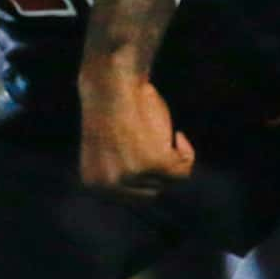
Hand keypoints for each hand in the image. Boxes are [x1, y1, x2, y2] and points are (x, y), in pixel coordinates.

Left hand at [78, 66, 194, 196]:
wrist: (112, 81)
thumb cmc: (114, 108)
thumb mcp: (111, 150)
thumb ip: (125, 174)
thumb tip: (150, 190)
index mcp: (93, 184)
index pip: (129, 196)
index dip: (143, 175)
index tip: (144, 152)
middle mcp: (108, 185)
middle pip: (149, 194)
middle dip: (157, 170)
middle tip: (156, 143)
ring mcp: (130, 176)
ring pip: (167, 181)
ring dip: (171, 158)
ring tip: (162, 134)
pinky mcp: (153, 162)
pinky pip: (183, 170)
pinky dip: (186, 152)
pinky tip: (178, 135)